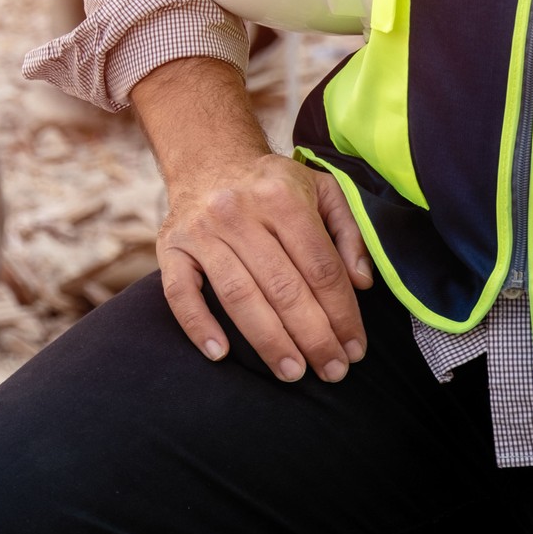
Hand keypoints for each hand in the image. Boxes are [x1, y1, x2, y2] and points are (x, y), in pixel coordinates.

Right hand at [131, 57, 373, 383]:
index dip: (342, 314)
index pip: (320, 267)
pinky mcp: (171, 246)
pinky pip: (180, 293)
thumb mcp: (323, 191)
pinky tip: (221, 354)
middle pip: (283, 287)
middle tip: (333, 371)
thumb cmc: (274, 186)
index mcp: (281, 196)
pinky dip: (198, 326)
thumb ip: (351, 233)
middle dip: (313, 337)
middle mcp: (237, 211)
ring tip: (293, 372)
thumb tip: (362, 284)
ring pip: (238, 296)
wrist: (209, 160)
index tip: (356, 348)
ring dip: (269, 342)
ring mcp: (200, 230)